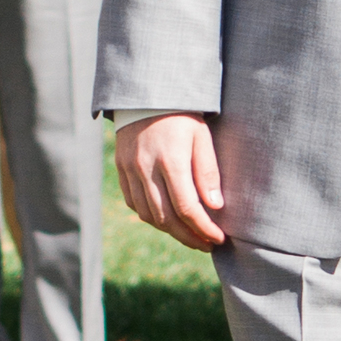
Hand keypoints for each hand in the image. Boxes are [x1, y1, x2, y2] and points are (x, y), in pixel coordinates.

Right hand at [114, 112, 225, 253]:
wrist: (146, 95)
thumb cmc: (181, 115)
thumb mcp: (202, 137)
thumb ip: (208, 172)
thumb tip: (216, 207)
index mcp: (170, 160)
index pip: (187, 207)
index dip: (203, 228)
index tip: (219, 238)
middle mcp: (146, 169)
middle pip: (166, 218)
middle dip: (189, 237)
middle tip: (207, 244)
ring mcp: (130, 170)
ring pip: (148, 215)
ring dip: (170, 231)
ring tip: (190, 235)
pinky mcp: (121, 170)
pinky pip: (134, 203)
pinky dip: (151, 217)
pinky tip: (167, 219)